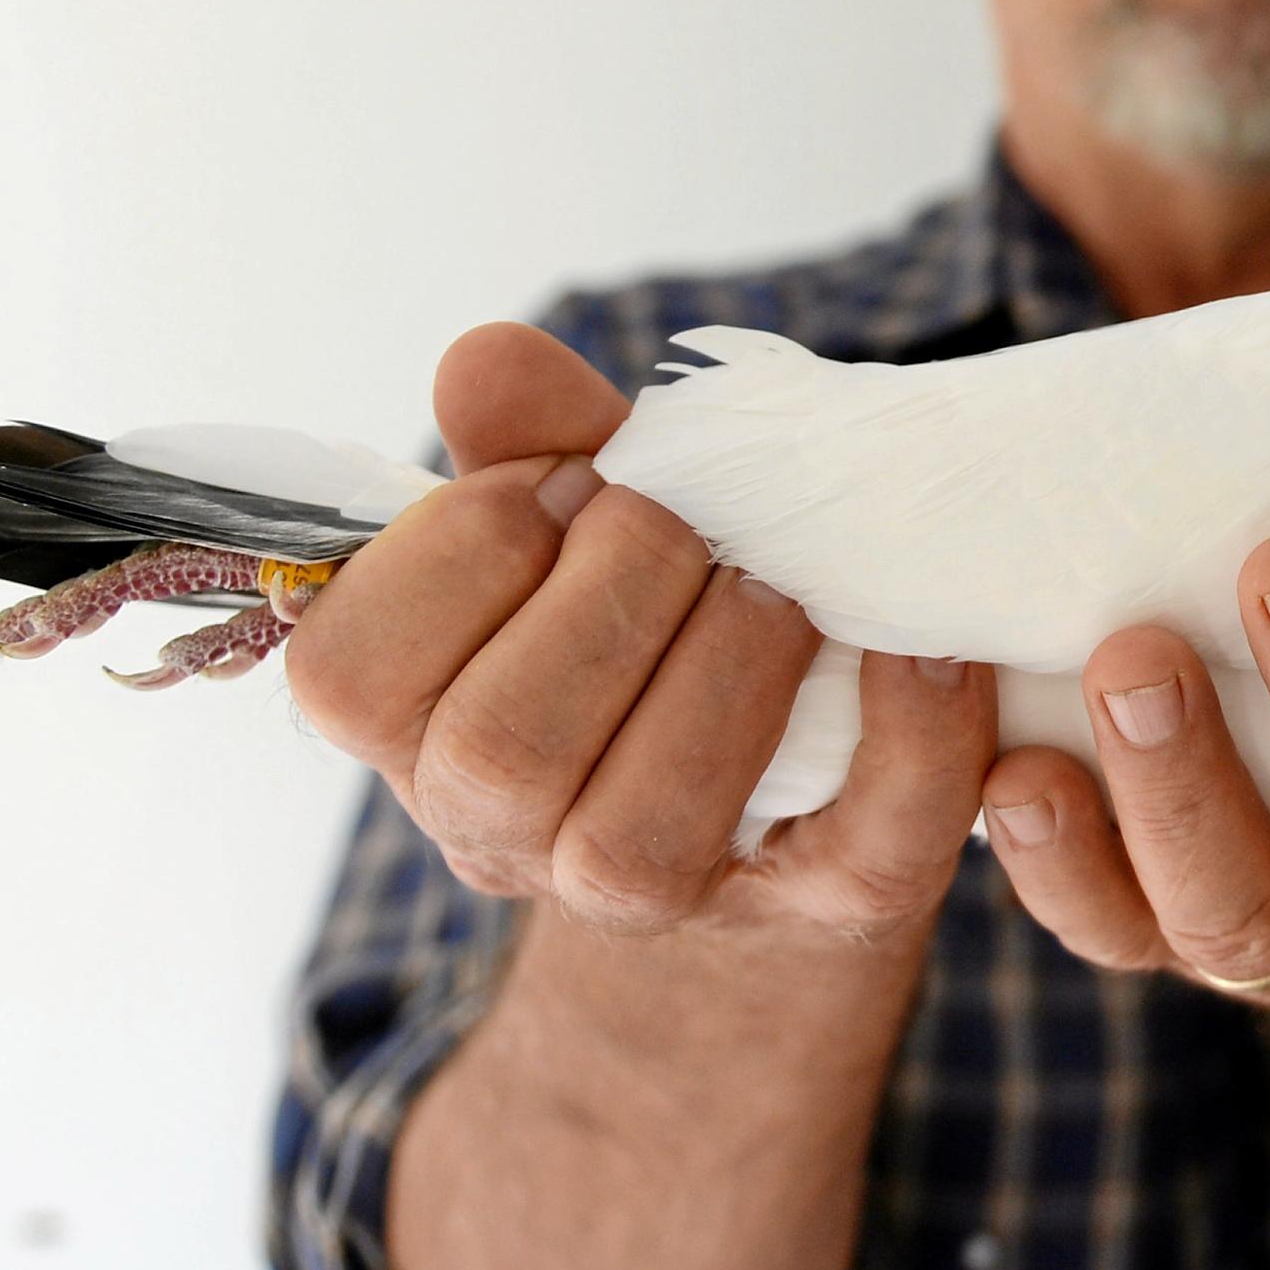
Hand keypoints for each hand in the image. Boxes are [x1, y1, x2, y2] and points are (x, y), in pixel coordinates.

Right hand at [285, 322, 994, 942]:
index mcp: (418, 733)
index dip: (459, 551)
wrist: (770, 820)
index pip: (352, 676)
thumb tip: (488, 358)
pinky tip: (918, 645)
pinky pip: (866, 846)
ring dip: (723, 669)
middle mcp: (506, 840)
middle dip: (606, 594)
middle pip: (498, 752)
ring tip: (774, 584)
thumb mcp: (576, 527)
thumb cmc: (643, 633)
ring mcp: (660, 903)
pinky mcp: (825, 911)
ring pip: (636, 840)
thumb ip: (531, 437)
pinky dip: (910, 737)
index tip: (563, 480)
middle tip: (677, 519)